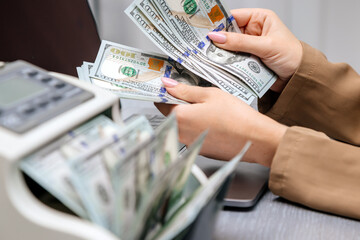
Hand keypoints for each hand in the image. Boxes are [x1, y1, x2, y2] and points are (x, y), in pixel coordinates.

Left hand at [156, 78, 287, 166]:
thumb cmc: (235, 116)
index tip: (170, 87)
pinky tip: (213, 121)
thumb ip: (185, 90)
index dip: (165, 93)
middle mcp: (181, 134)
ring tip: (208, 108)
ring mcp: (190, 144)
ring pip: (182, 126)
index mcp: (180, 117)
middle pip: (171, 115)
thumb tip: (168, 84)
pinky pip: (193, 135)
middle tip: (194, 95)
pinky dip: (198, 127)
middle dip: (178, 104)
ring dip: (189, 116)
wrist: (255, 139)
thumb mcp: (210, 94)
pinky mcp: (201, 151)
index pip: (161, 103)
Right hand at [207, 8, 302, 92]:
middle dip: (217, 41)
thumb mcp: (265, 46)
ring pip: (229, 48)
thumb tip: (216, 37)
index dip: (218, 23)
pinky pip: (233, 60)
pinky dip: (226, 63)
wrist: (299, 78)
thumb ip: (240, 42)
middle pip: (228, 33)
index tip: (203, 30)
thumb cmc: (292, 56)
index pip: (233, 17)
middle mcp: (253, 31)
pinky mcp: (248, 60)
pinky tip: (218, 66)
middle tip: (202, 46)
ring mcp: (249, 46)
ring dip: (221, 54)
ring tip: (207, 57)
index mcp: (260, 19)